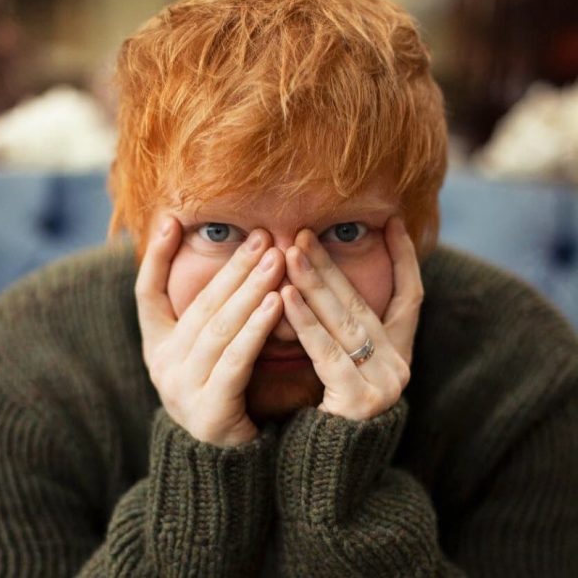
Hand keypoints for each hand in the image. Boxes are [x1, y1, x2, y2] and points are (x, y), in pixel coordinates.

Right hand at [135, 215, 284, 445]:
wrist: (228, 464)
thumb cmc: (226, 395)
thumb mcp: (210, 353)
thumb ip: (215, 316)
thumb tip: (237, 266)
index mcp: (158, 348)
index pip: (146, 294)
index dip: (154, 257)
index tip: (170, 220)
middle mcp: (163, 365)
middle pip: (197, 305)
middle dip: (231, 267)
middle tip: (262, 236)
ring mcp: (182, 389)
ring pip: (218, 327)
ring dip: (248, 289)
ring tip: (274, 259)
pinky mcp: (209, 410)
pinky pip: (235, 360)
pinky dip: (255, 329)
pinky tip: (276, 302)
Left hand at [281, 216, 421, 420]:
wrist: (326, 474)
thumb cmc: (326, 415)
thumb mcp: (340, 367)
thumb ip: (338, 332)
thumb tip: (315, 283)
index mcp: (397, 356)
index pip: (411, 297)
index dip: (405, 258)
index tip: (394, 222)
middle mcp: (398, 367)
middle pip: (365, 303)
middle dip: (333, 266)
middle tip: (303, 233)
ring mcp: (384, 385)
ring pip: (347, 322)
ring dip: (317, 283)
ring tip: (291, 251)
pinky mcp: (361, 402)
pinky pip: (329, 352)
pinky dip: (306, 321)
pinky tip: (286, 295)